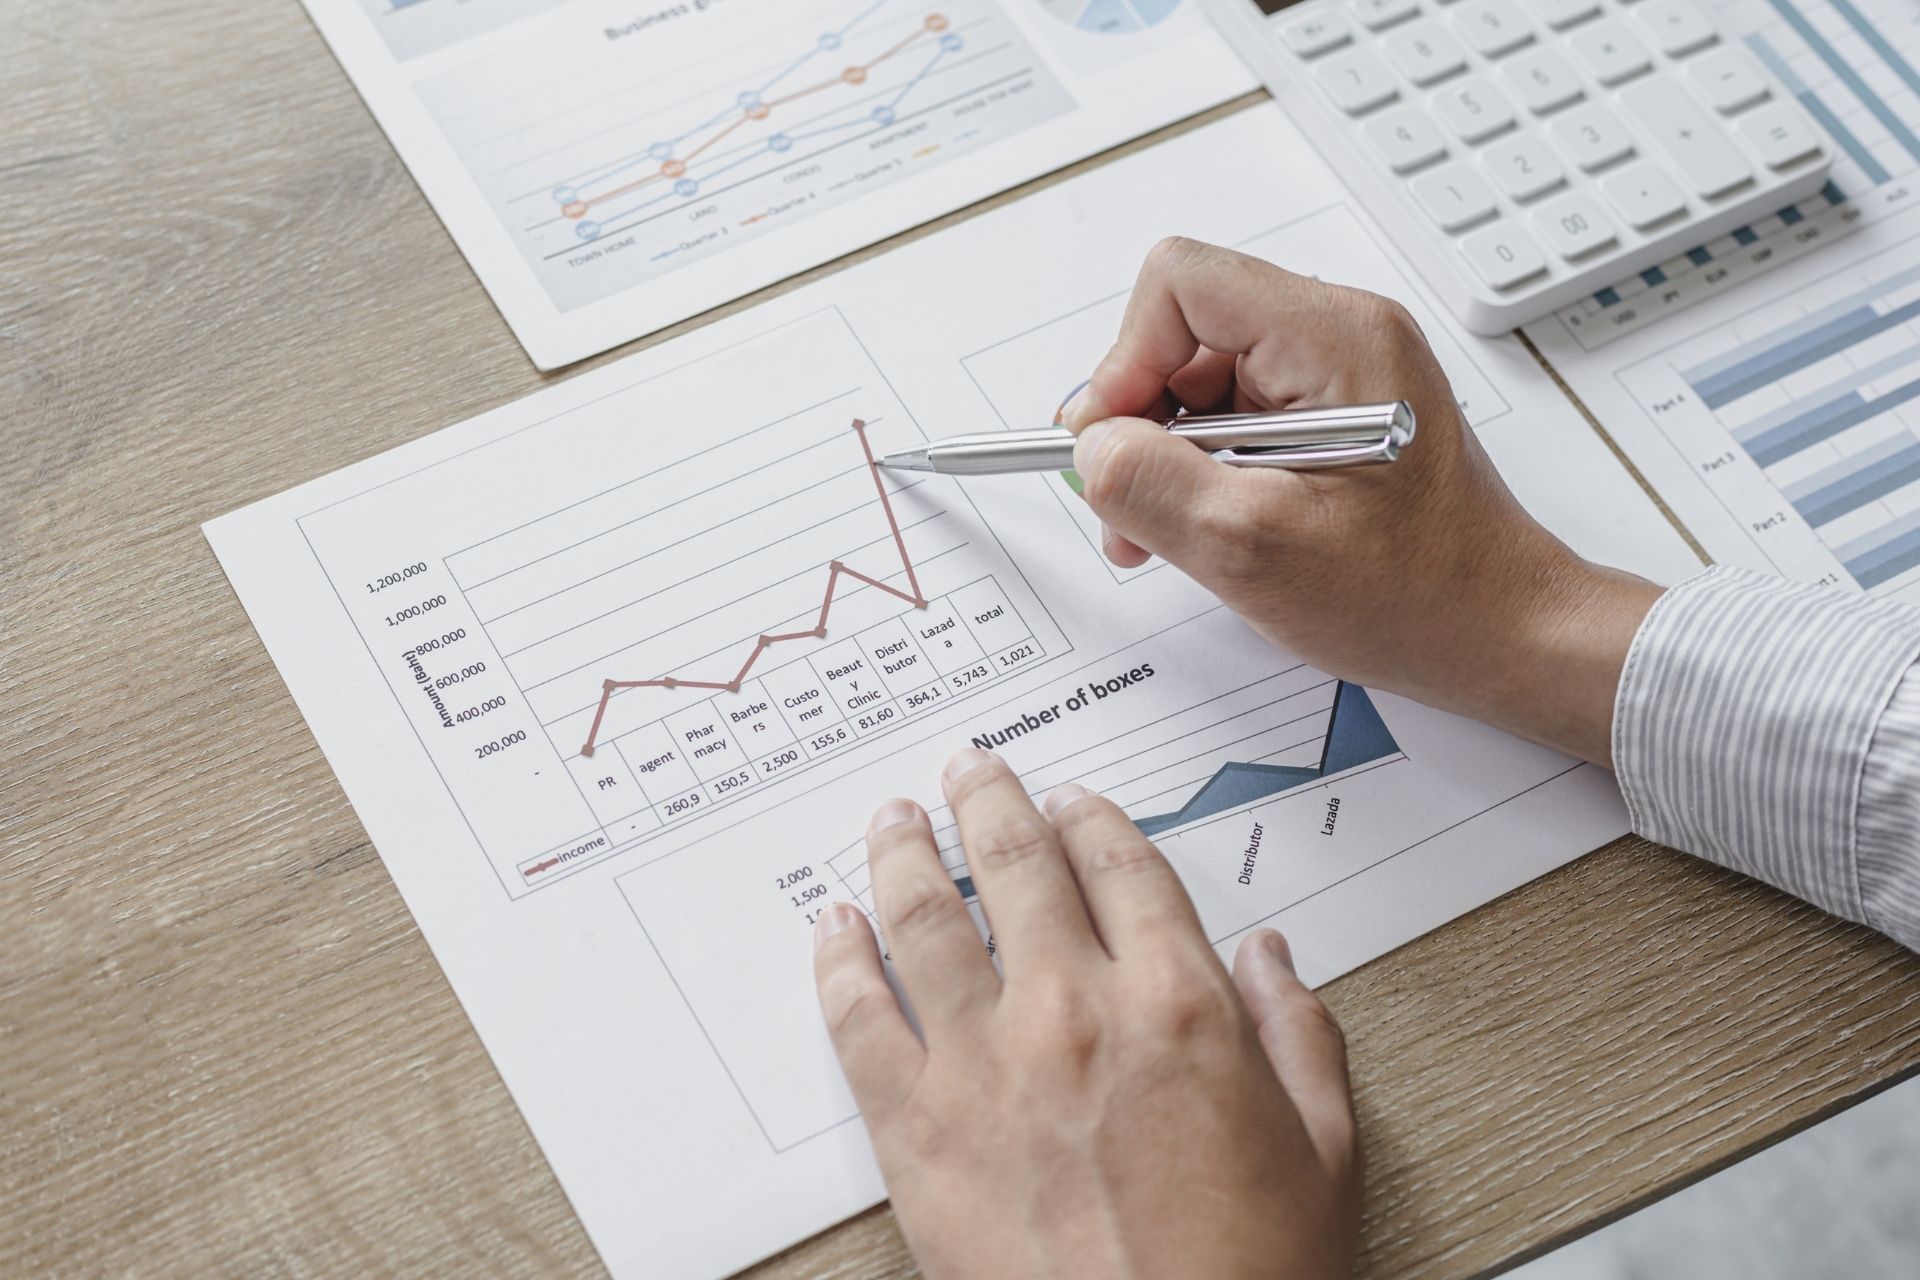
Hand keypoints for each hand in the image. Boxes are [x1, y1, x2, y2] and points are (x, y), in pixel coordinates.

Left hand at [813, 752, 1359, 1279]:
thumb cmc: (1248, 1279)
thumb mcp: (1326, 1152)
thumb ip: (1301, 1036)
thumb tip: (1274, 958)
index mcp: (1179, 1005)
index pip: (1121, 868)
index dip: (1093, 819)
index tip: (1073, 802)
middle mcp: (1073, 1014)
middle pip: (1017, 866)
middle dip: (989, 802)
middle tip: (969, 771)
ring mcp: (984, 1066)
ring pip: (926, 917)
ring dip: (905, 851)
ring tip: (894, 819)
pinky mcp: (915, 1130)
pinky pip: (859, 1018)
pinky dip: (840, 959)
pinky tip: (836, 928)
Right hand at [1061, 238, 1661, 765]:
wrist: (1497, 633)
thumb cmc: (1415, 594)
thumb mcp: (1254, 548)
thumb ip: (1152, 485)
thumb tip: (1091, 446)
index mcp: (1334, 338)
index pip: (1181, 283)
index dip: (1124, 361)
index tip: (1110, 442)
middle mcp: (1340, 335)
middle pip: (1184, 331)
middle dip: (1139, 420)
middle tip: (1127, 504)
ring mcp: (1338, 373)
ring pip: (1201, 380)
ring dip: (1165, 455)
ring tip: (1163, 532)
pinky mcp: (1333, 413)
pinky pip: (1235, 416)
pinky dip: (1201, 470)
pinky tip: (1202, 527)